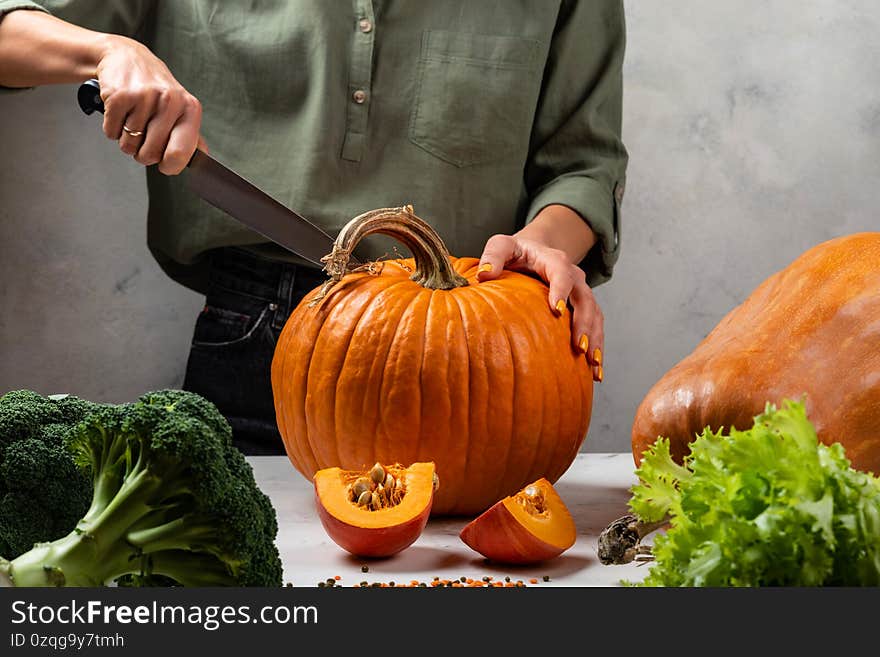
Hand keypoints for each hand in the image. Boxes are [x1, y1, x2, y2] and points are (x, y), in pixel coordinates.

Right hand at [95, 35, 203, 173]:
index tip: (165, 164)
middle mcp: (170, 101)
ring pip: (129, 146)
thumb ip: (192, 135)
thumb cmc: (155, 88)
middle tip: (143, 135)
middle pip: (150, 155)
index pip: (180, 153)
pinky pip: (111, 132)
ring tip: (132, 118)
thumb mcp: (180, 108)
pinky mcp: (119, 96)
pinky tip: (120, 111)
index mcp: (189, 108)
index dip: (170, 166)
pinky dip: (112, 128)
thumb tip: (202, 159)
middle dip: (143, 153)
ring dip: (126, 139)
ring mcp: (144, 97)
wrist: (126, 57)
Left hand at [477, 234, 603, 382]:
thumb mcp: (502, 246)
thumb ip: (493, 255)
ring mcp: (580, 293)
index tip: (556, 311)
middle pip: (585, 299)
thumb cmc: (515, 252)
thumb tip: (484, 273)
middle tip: (579, 347)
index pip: (561, 273)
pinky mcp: (582, 309)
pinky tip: (594, 372)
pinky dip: (597, 347)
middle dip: (584, 324)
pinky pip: (594, 327)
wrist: (534, 251)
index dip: (561, 290)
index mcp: (554, 260)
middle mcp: (573, 276)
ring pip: (595, 316)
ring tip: (592, 364)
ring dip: (595, 340)